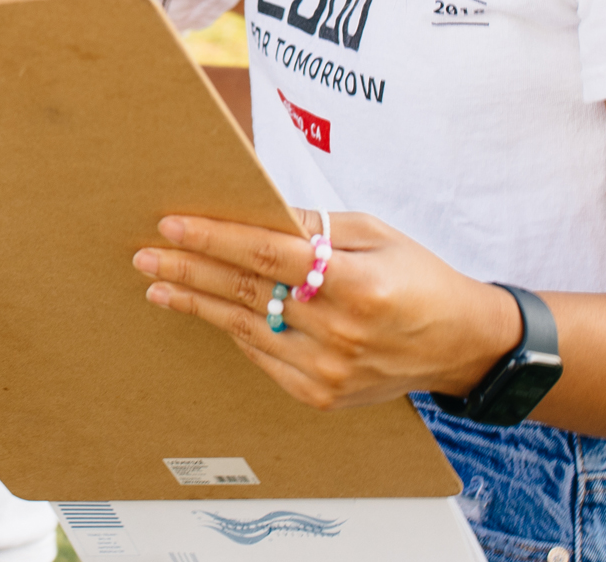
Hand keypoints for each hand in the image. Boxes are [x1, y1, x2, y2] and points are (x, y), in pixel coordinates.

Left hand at [134, 208, 517, 411]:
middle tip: (147, 256)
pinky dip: (232, 332)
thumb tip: (257, 211)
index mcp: (356, 283)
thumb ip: (316, 226)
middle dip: (189, 271)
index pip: (267, 255)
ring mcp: (328, 370)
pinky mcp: (321, 394)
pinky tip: (206, 311)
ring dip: (197, 304)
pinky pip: (262, 357)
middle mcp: (339, 332)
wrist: (458, 344)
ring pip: (245, 328)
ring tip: (159, 285)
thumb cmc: (418, 277)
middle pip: (247, 293)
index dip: (215, 238)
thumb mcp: (375, 234)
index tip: (173, 225)